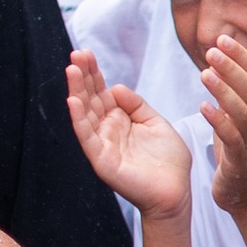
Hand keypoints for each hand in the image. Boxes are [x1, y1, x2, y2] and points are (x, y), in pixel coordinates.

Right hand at [67, 51, 194, 218]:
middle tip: (76, 54)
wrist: (176, 193)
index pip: (101, 92)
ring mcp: (102, 145)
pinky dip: (79, 119)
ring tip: (71, 70)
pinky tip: (74, 101)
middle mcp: (107, 130)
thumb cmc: (169, 161)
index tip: (85, 53)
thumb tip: (115, 87)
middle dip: (83, 76)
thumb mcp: (155, 123)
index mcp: (120, 120)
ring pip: (85, 114)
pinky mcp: (102, 160)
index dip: (94, 73)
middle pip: (91, 98)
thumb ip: (136, 105)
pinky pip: (87, 137)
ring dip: (76, 92)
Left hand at [200, 33, 246, 238]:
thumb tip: (229, 60)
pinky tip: (203, 107)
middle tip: (213, 48)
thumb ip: (238, 94)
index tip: (223, 39)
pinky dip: (219, 122)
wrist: (245, 200)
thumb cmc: (241, 155)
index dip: (242, 58)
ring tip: (204, 73)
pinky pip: (231, 140)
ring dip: (224, 91)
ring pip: (243, 113)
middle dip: (233, 67)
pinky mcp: (241, 164)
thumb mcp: (242, 120)